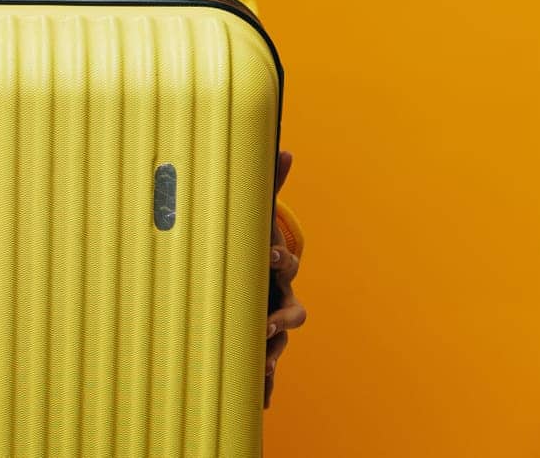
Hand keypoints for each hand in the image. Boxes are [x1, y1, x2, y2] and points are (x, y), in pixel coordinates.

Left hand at [265, 150, 305, 406]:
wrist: (255, 277)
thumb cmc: (251, 244)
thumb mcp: (254, 215)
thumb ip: (266, 183)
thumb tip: (285, 146)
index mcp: (274, 263)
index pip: (282, 261)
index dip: (279, 257)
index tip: (271, 252)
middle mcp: (278, 295)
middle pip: (289, 308)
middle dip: (279, 314)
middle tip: (264, 321)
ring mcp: (271, 321)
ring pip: (277, 341)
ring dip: (269, 352)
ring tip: (260, 365)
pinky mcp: (259, 343)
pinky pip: (264, 366)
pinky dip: (263, 382)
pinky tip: (258, 394)